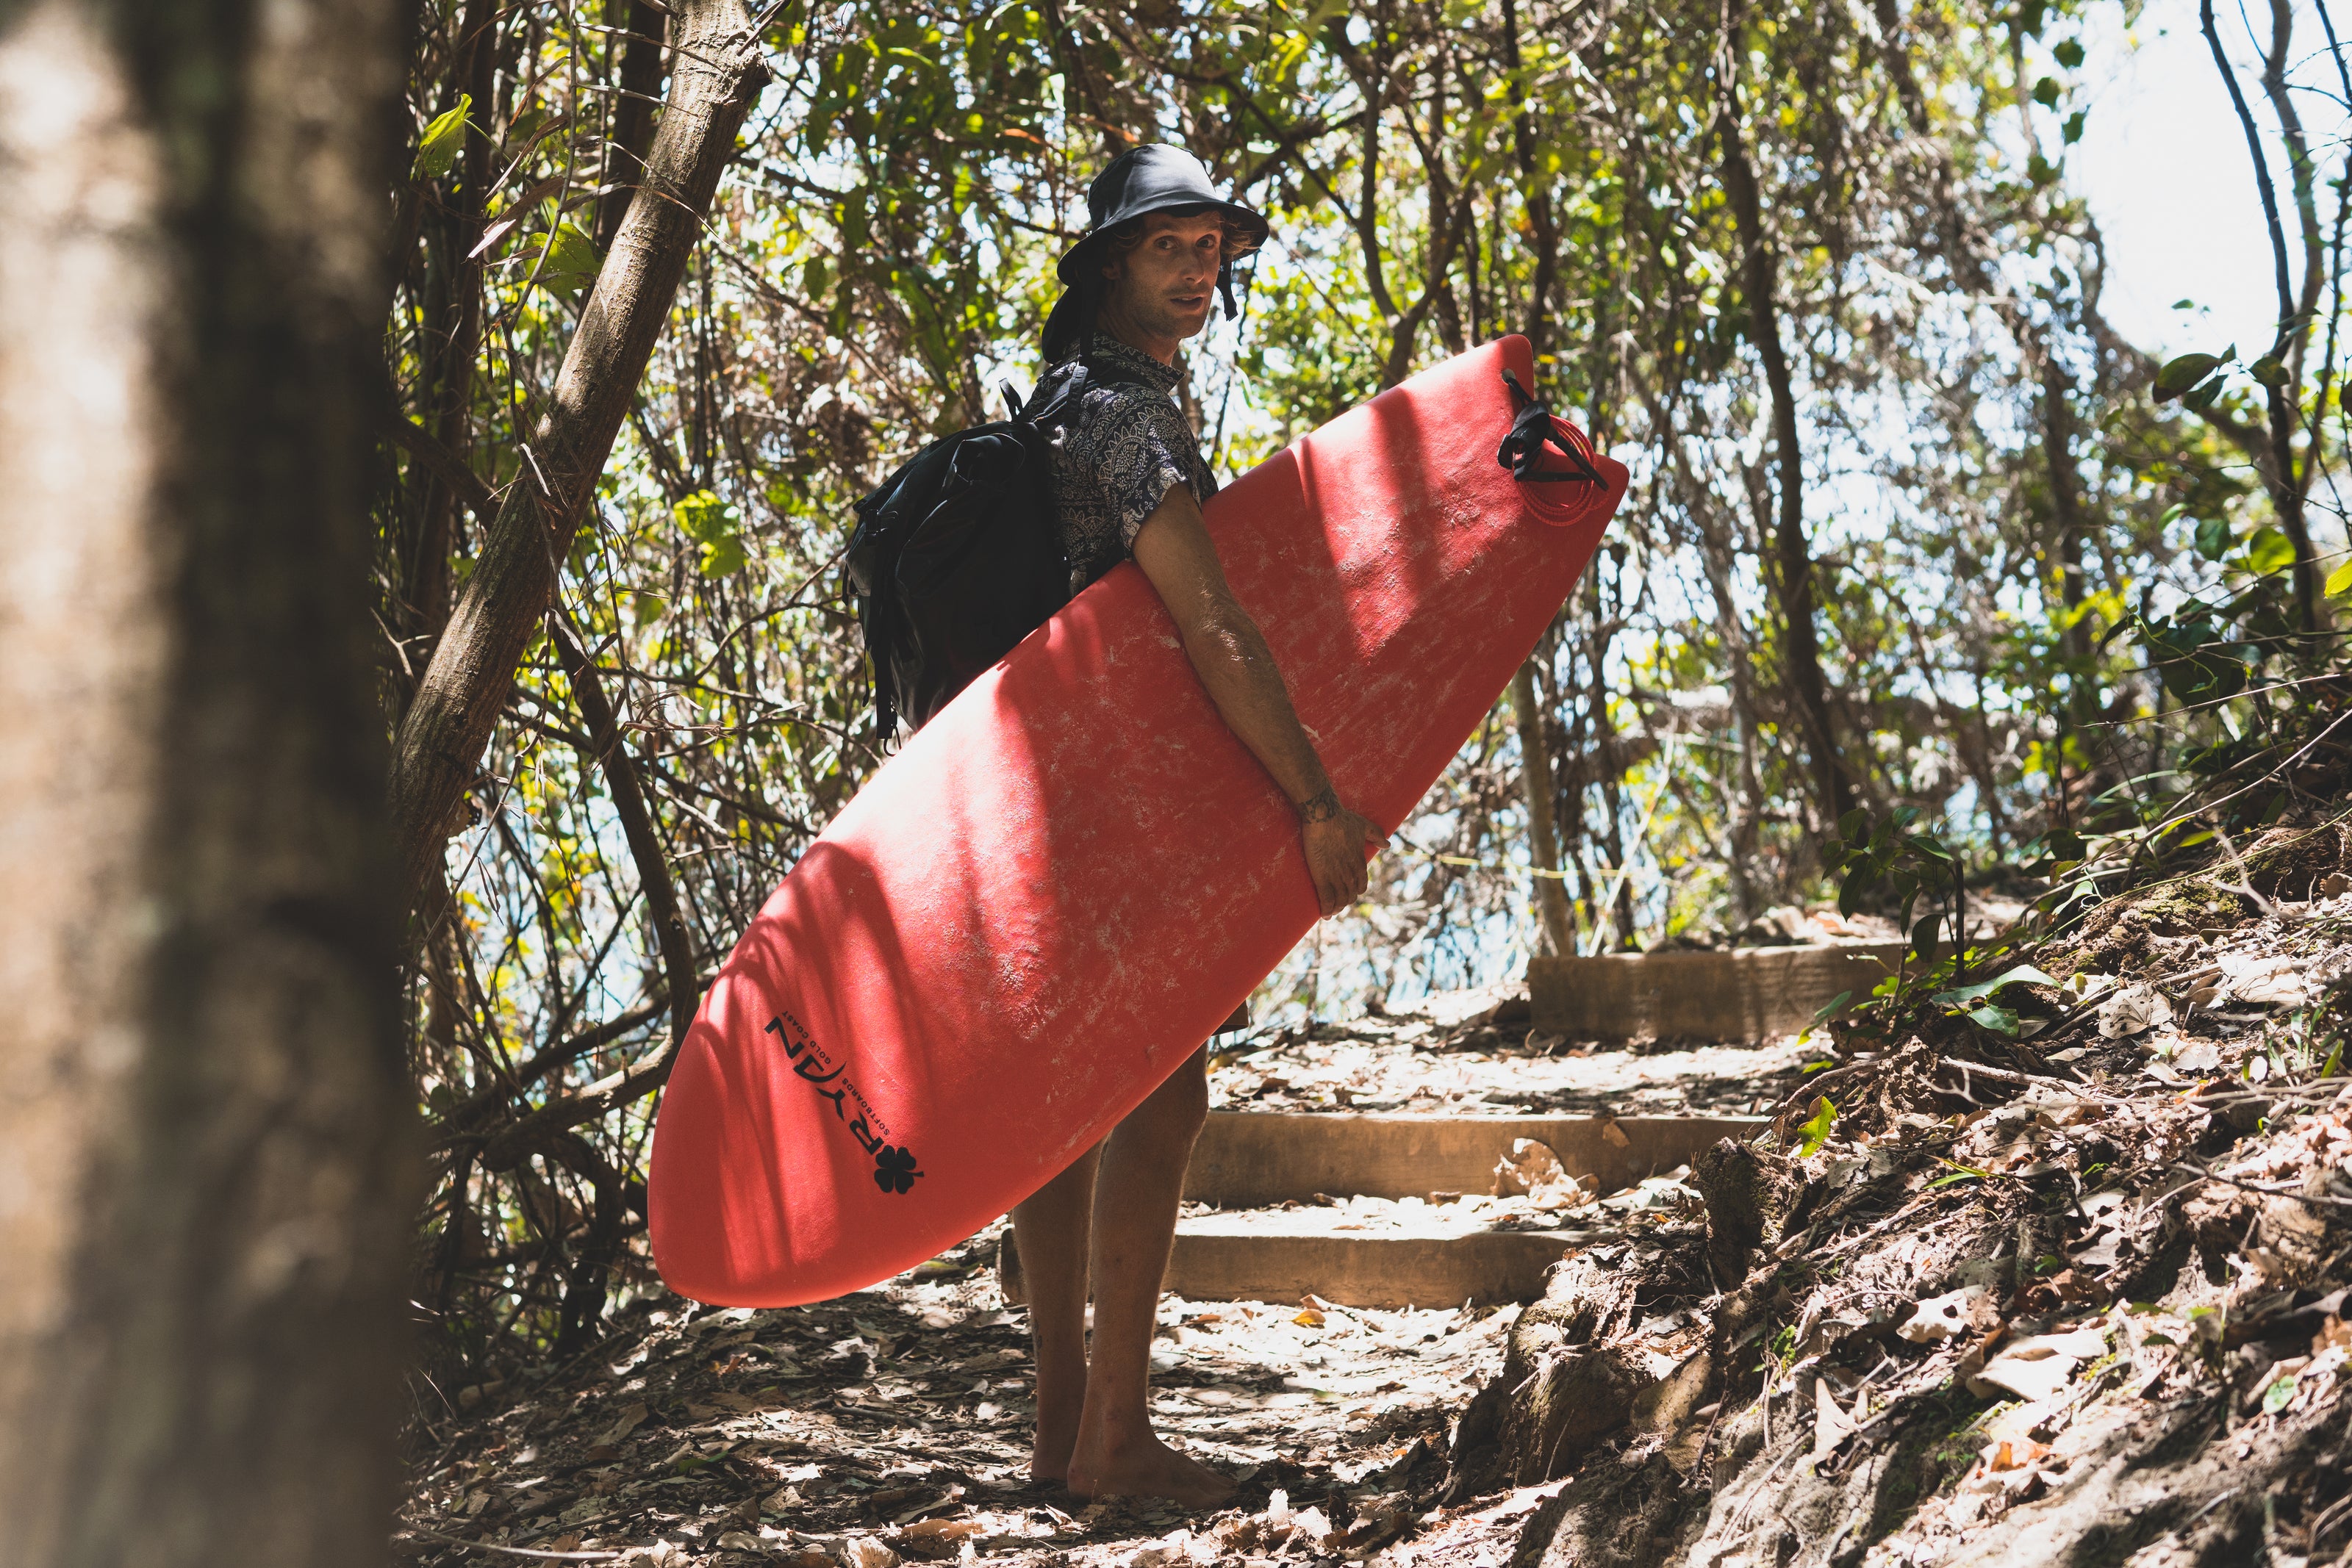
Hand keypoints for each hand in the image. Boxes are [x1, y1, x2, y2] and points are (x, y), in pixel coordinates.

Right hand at [1297, 791, 1384, 917]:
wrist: (1325, 817)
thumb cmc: (1344, 819)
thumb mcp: (1364, 826)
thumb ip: (1377, 835)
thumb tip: (1387, 844)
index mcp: (1360, 863)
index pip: (1361, 886)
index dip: (1355, 892)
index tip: (1349, 894)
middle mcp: (1350, 873)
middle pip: (1350, 896)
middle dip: (1345, 903)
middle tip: (1337, 906)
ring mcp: (1336, 876)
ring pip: (1339, 900)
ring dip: (1336, 909)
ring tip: (1331, 913)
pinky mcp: (1322, 876)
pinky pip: (1326, 898)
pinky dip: (1326, 909)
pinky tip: (1324, 915)